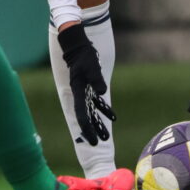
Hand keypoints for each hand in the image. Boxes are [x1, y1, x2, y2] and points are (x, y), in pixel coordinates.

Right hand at [59, 22, 113, 144]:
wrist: (77, 46)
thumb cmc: (84, 55)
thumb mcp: (91, 66)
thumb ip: (96, 79)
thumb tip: (102, 92)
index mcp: (78, 91)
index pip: (82, 115)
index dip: (87, 129)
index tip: (93, 141)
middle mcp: (80, 94)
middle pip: (86, 117)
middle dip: (93, 130)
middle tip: (100, 143)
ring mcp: (84, 92)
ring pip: (92, 112)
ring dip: (99, 123)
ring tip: (106, 136)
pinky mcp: (89, 87)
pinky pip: (96, 102)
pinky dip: (104, 110)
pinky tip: (112, 117)